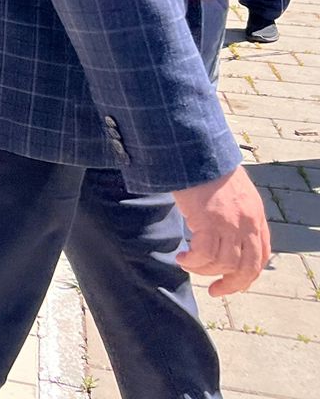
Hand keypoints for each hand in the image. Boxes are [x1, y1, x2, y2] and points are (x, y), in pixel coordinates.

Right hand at [173, 166, 269, 295]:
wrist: (197, 151)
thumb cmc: (208, 169)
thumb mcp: (234, 194)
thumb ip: (237, 215)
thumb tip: (227, 236)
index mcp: (256, 218)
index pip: (261, 257)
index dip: (247, 275)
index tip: (231, 283)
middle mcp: (248, 224)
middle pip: (247, 267)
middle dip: (231, 284)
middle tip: (214, 291)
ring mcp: (230, 223)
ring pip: (223, 263)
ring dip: (204, 270)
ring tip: (187, 263)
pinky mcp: (209, 221)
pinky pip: (203, 254)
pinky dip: (192, 261)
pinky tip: (181, 257)